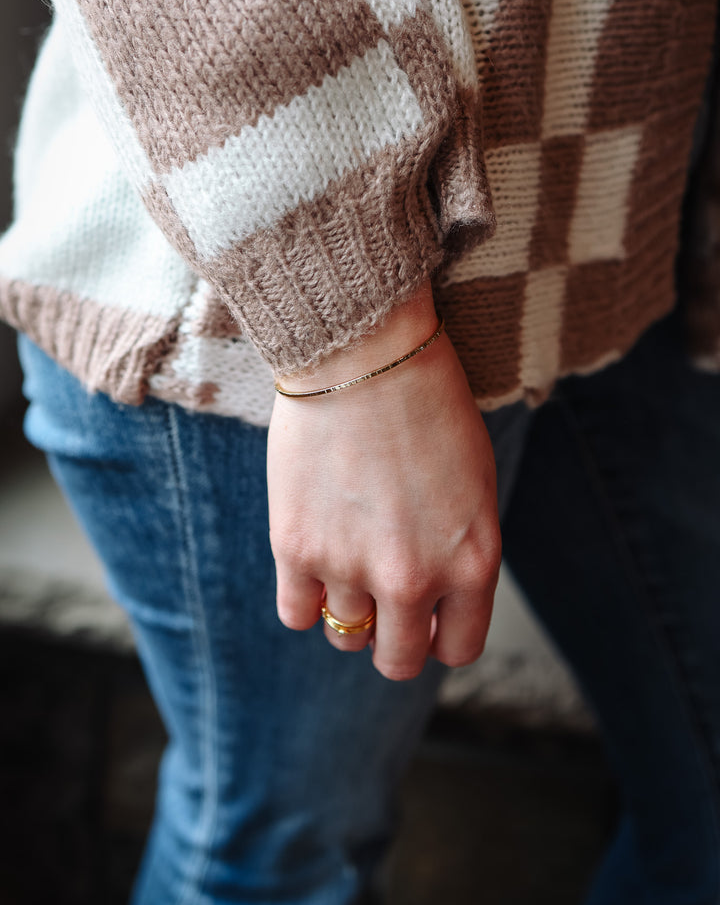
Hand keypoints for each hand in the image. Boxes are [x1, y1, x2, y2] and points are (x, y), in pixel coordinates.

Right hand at [267, 286, 500, 680]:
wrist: (364, 353)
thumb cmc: (429, 405)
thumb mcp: (475, 486)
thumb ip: (460, 553)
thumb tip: (433, 602)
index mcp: (474, 562)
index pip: (458, 649)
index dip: (441, 636)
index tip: (428, 615)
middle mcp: (414, 578)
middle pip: (398, 660)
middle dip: (394, 638)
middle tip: (384, 602)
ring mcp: (351, 568)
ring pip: (346, 637)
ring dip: (349, 608)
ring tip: (348, 558)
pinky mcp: (296, 549)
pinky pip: (297, 615)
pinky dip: (306, 599)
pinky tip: (313, 563)